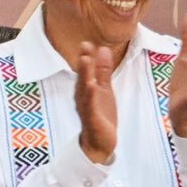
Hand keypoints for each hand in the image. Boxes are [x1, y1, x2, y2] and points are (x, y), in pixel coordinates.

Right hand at [74, 41, 118, 163]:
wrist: (100, 143)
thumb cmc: (100, 116)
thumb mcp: (104, 90)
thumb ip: (103, 71)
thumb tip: (102, 49)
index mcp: (86, 90)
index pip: (85, 71)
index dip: (86, 57)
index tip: (87, 43)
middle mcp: (82, 98)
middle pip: (82, 78)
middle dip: (84, 62)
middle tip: (85, 46)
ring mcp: (86, 108)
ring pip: (85, 90)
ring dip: (85, 75)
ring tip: (86, 60)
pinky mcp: (92, 119)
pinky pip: (90, 106)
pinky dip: (90, 96)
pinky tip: (92, 86)